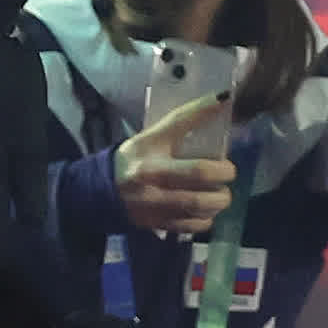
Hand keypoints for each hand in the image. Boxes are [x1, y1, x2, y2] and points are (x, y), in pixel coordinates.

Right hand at [115, 93, 235, 237]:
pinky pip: (193, 225)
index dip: (205, 113)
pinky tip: (205, 210)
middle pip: (199, 173)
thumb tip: (220, 101)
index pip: (180, 124)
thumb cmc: (133, 159)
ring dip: (219, 198)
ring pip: (200, 204)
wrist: (100, 191)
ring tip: (219, 193)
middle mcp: (151, 177)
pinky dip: (206, 218)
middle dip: (224, 172)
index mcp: (149, 150)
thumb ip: (182, 123)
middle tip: (227, 172)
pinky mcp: (158, 224)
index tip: (224, 105)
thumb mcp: (150, 137)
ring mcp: (154, 204)